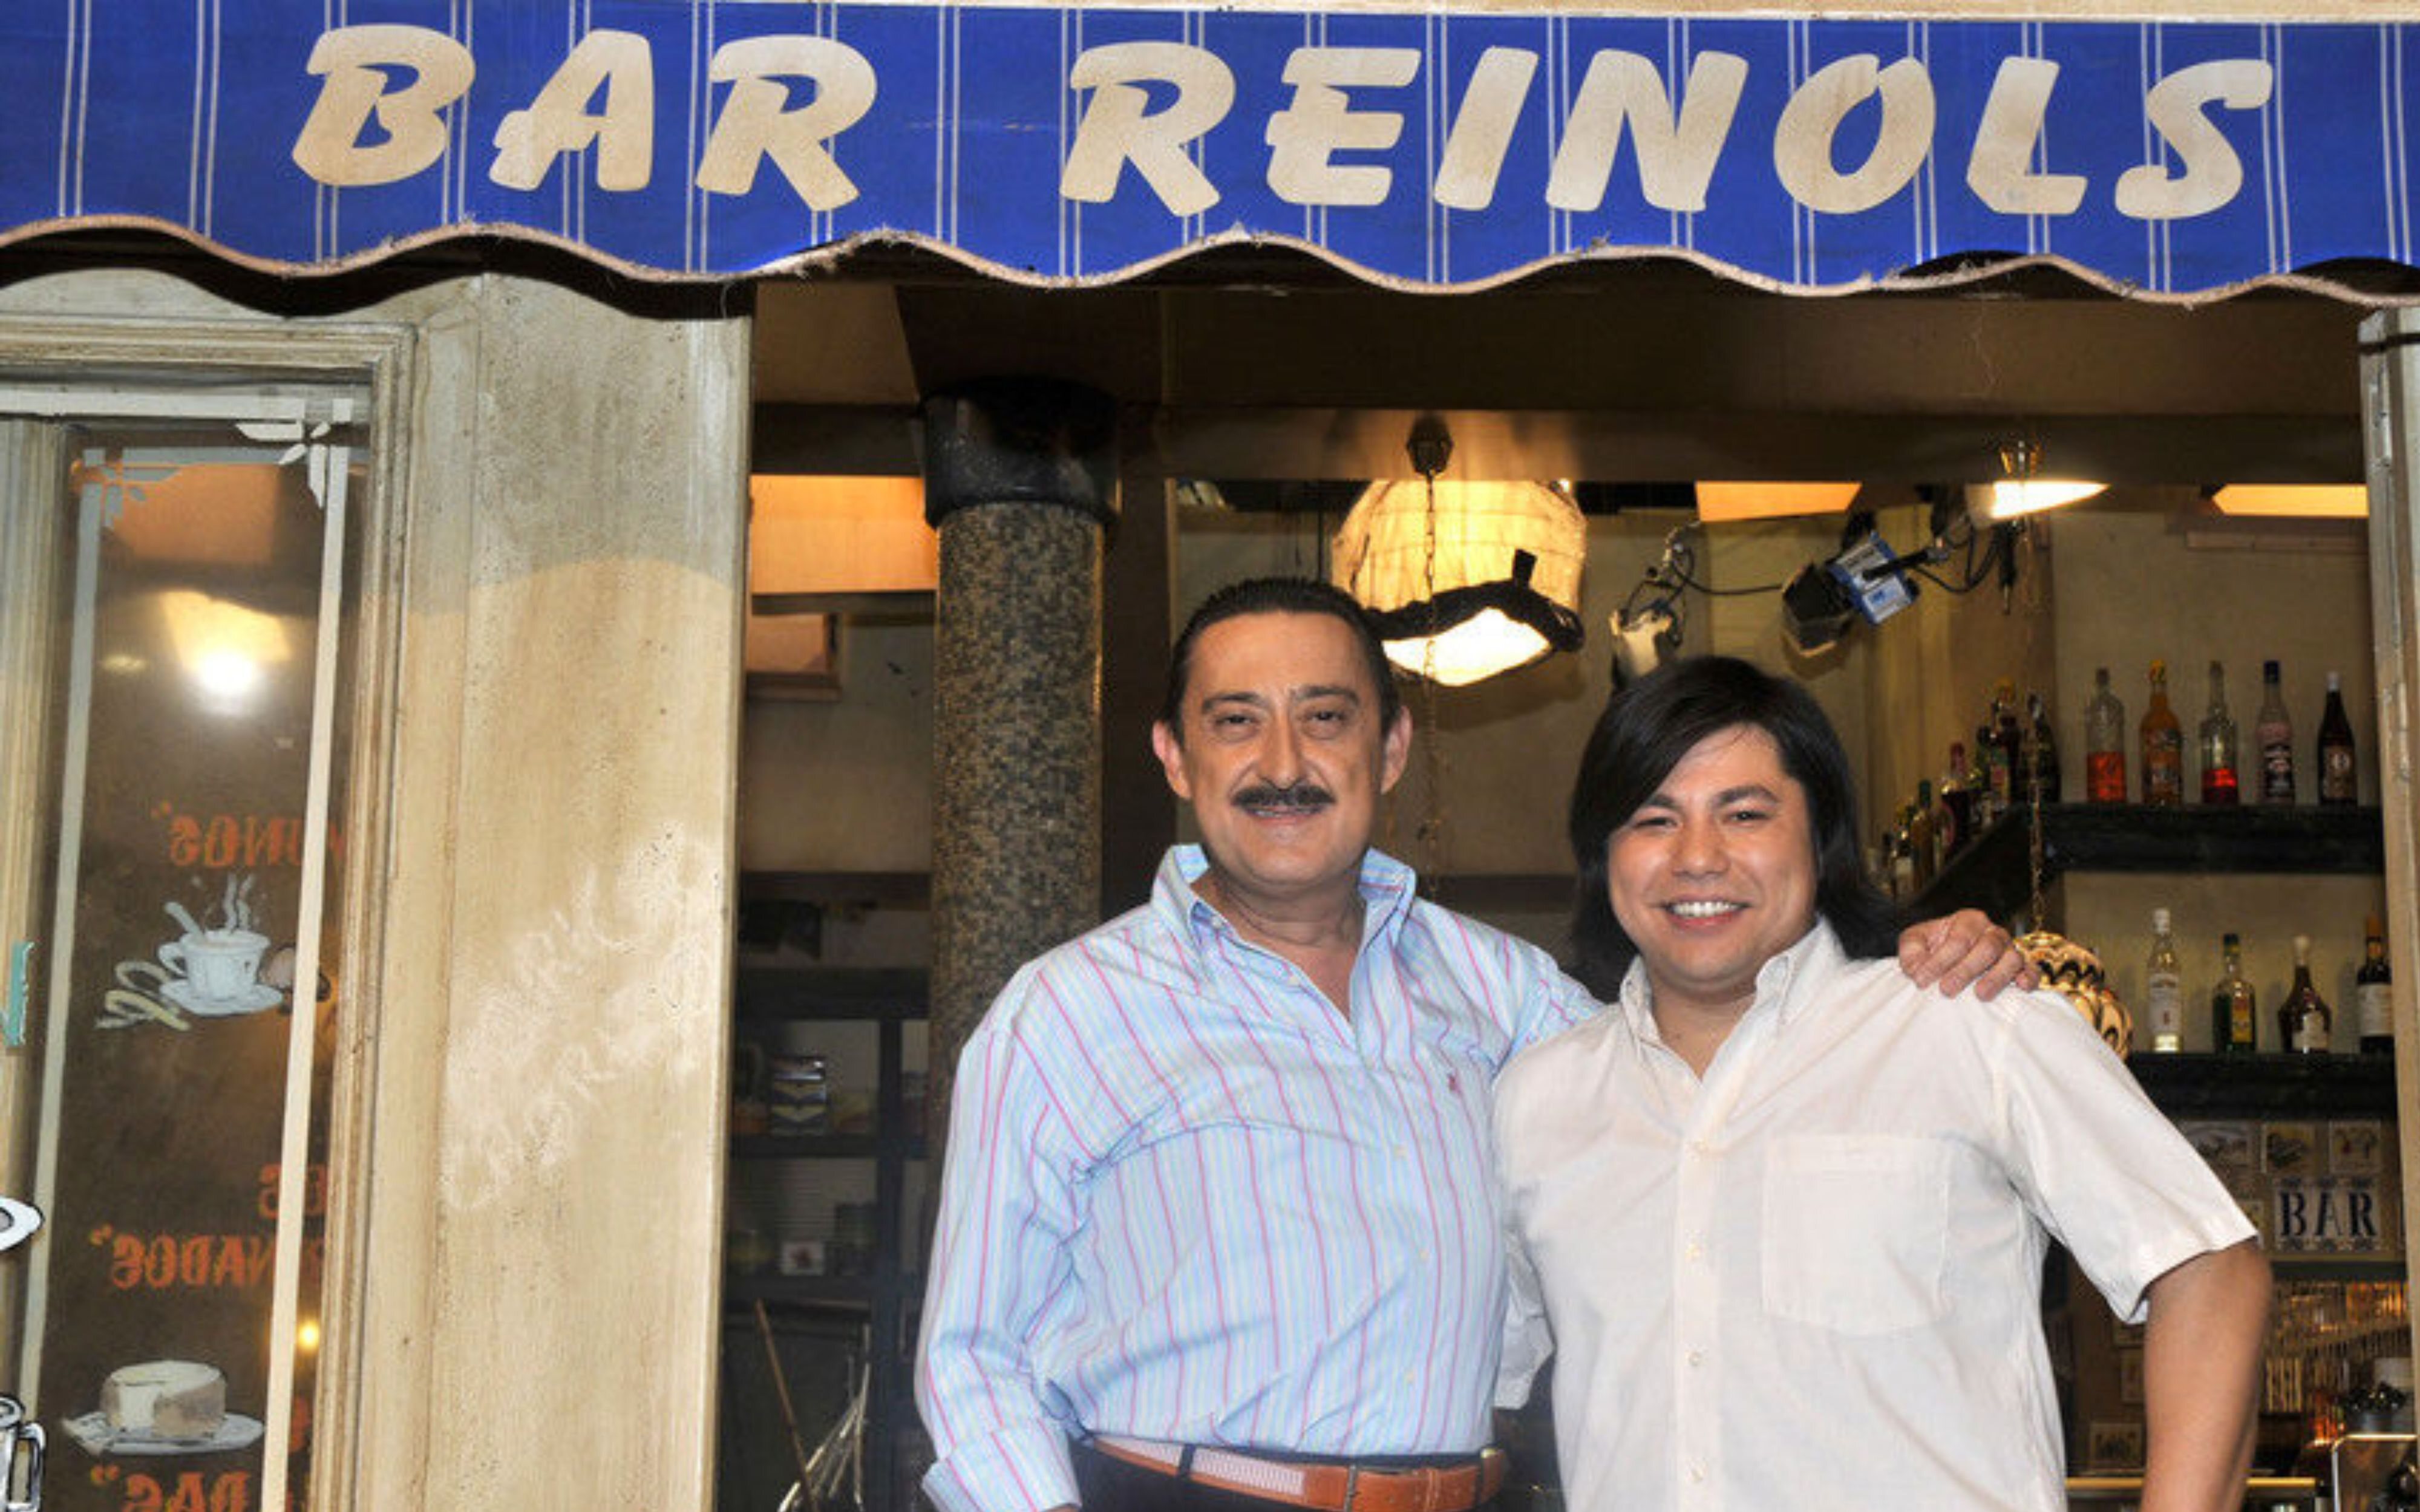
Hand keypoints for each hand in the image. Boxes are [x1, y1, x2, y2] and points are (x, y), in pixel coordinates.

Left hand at [1897, 910, 2035, 998]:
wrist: (1948, 957)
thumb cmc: (1932, 947)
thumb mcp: (1914, 942)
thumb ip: (1911, 951)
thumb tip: (1916, 969)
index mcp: (1969, 920)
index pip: (1959, 939)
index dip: (1940, 960)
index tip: (1922, 979)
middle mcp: (1993, 932)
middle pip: (1987, 948)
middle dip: (1966, 970)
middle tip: (1947, 990)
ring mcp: (2010, 950)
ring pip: (2011, 959)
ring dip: (1996, 978)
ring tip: (1980, 995)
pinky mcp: (2022, 967)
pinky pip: (2032, 970)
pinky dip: (2029, 978)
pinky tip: (2020, 987)